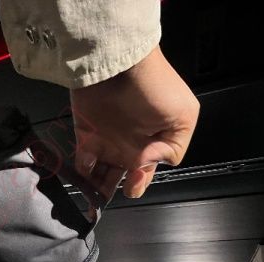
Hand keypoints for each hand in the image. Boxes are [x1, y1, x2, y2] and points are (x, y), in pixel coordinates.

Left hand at [69, 45, 199, 198]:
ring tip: (93, 195)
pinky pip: (81, 162)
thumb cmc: (155, 86)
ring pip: (99, 175)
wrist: (121, 63)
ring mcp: (106, 141)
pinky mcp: (85, 134)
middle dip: (115, 190)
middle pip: (120, 178)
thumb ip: (172, 148)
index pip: (145, 173)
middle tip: (109, 192)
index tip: (134, 179)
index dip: (140, 182)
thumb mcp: (183, 116)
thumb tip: (146, 164)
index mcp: (153, 144)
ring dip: (96, 188)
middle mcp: (129, 145)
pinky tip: (85, 173)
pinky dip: (81, 173)